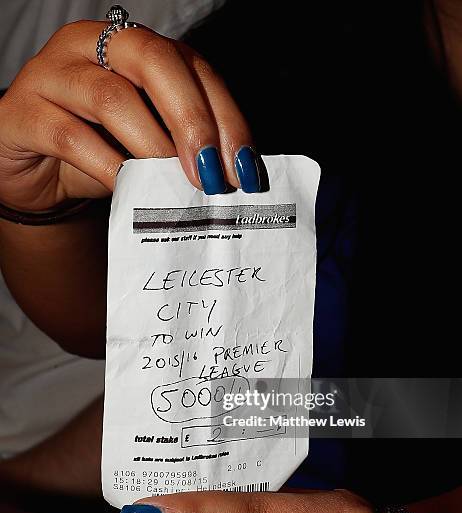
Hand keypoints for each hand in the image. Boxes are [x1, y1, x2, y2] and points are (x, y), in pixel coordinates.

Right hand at [0, 20, 257, 210]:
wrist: (35, 170)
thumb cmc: (97, 152)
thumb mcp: (146, 143)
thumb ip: (183, 146)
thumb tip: (233, 173)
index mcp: (135, 47)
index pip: (192, 67)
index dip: (225, 116)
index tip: (244, 167)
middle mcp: (94, 46)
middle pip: (153, 62)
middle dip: (192, 120)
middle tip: (210, 174)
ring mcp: (53, 73)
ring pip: (111, 97)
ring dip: (152, 146)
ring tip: (175, 184)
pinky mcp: (24, 111)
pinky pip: (70, 136)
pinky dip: (107, 166)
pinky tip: (129, 189)